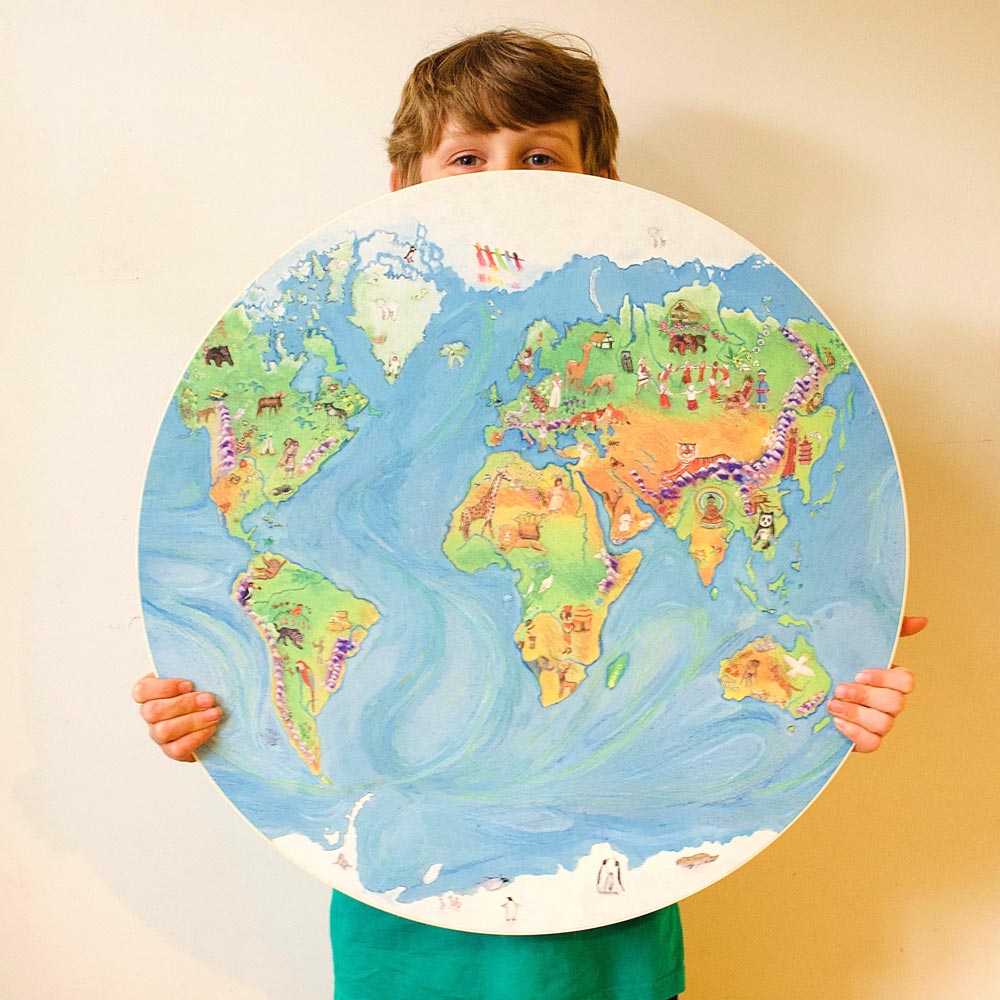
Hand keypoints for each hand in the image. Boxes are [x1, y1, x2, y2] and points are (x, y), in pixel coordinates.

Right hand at [132, 673, 222, 761]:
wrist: (214, 713)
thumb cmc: (202, 688)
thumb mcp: (196, 673)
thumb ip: (193, 667)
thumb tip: (207, 656)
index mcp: (150, 691)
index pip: (142, 691)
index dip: (164, 688)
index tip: (189, 684)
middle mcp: (150, 713)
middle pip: (153, 712)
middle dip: (184, 704)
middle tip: (209, 699)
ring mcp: (158, 734)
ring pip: (164, 731)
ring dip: (193, 721)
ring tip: (215, 713)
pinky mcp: (172, 750)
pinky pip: (177, 749)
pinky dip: (196, 737)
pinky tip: (211, 728)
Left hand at [827, 616, 925, 752]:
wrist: (809, 693)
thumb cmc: (838, 666)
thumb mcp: (856, 645)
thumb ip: (890, 631)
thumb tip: (921, 620)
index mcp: (891, 680)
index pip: (906, 681)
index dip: (884, 678)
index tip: (859, 673)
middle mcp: (890, 703)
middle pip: (894, 703)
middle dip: (865, 696)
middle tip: (839, 689)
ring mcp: (880, 724)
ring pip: (883, 723)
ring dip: (856, 713)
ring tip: (832, 705)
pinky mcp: (866, 740)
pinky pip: (871, 743)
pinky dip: (855, 734)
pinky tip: (837, 723)